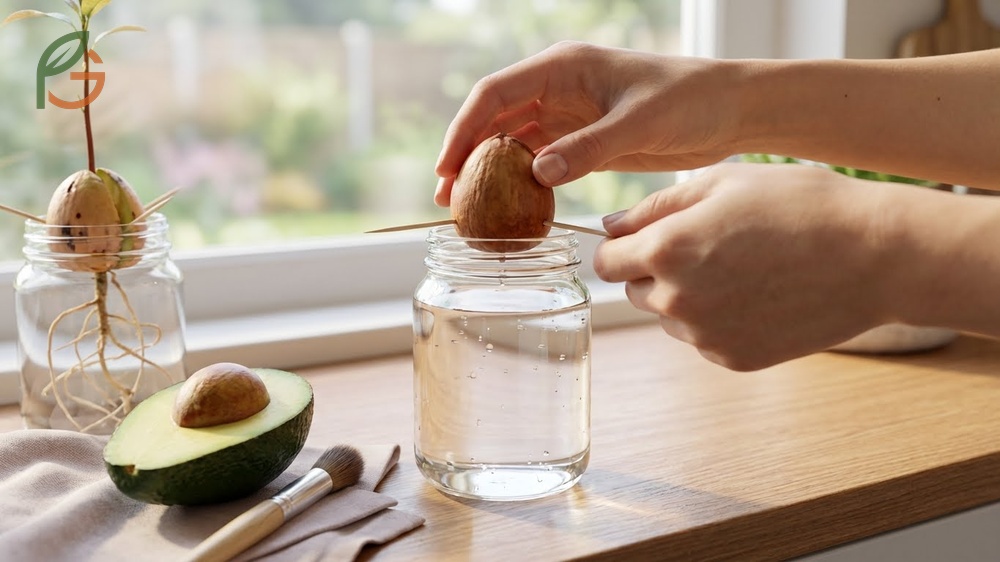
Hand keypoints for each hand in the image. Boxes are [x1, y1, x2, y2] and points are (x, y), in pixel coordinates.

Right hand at [434, 41, 740, 205]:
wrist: (727, 110)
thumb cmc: (689, 100)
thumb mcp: (640, 122)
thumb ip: (589, 147)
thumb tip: (538, 173)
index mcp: (562, 67)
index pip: (495, 94)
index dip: (464, 129)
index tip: (447, 168)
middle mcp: (556, 89)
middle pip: (495, 121)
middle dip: (467, 157)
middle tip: (448, 200)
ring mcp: (567, 117)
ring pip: (513, 145)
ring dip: (490, 175)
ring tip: (469, 211)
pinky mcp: (582, 143)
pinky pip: (540, 163)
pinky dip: (521, 185)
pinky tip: (510, 210)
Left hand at [594, 163, 898, 370]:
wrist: (874, 255)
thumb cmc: (799, 205)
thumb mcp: (720, 183)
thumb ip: (654, 207)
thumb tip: (610, 227)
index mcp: (666, 251)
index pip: (606, 260)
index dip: (623, 245)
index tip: (647, 236)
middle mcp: (677, 301)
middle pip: (635, 289)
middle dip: (656, 268)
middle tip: (708, 244)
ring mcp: (705, 336)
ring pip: (668, 316)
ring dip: (686, 294)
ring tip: (740, 266)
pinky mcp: (733, 358)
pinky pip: (703, 337)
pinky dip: (718, 318)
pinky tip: (758, 293)